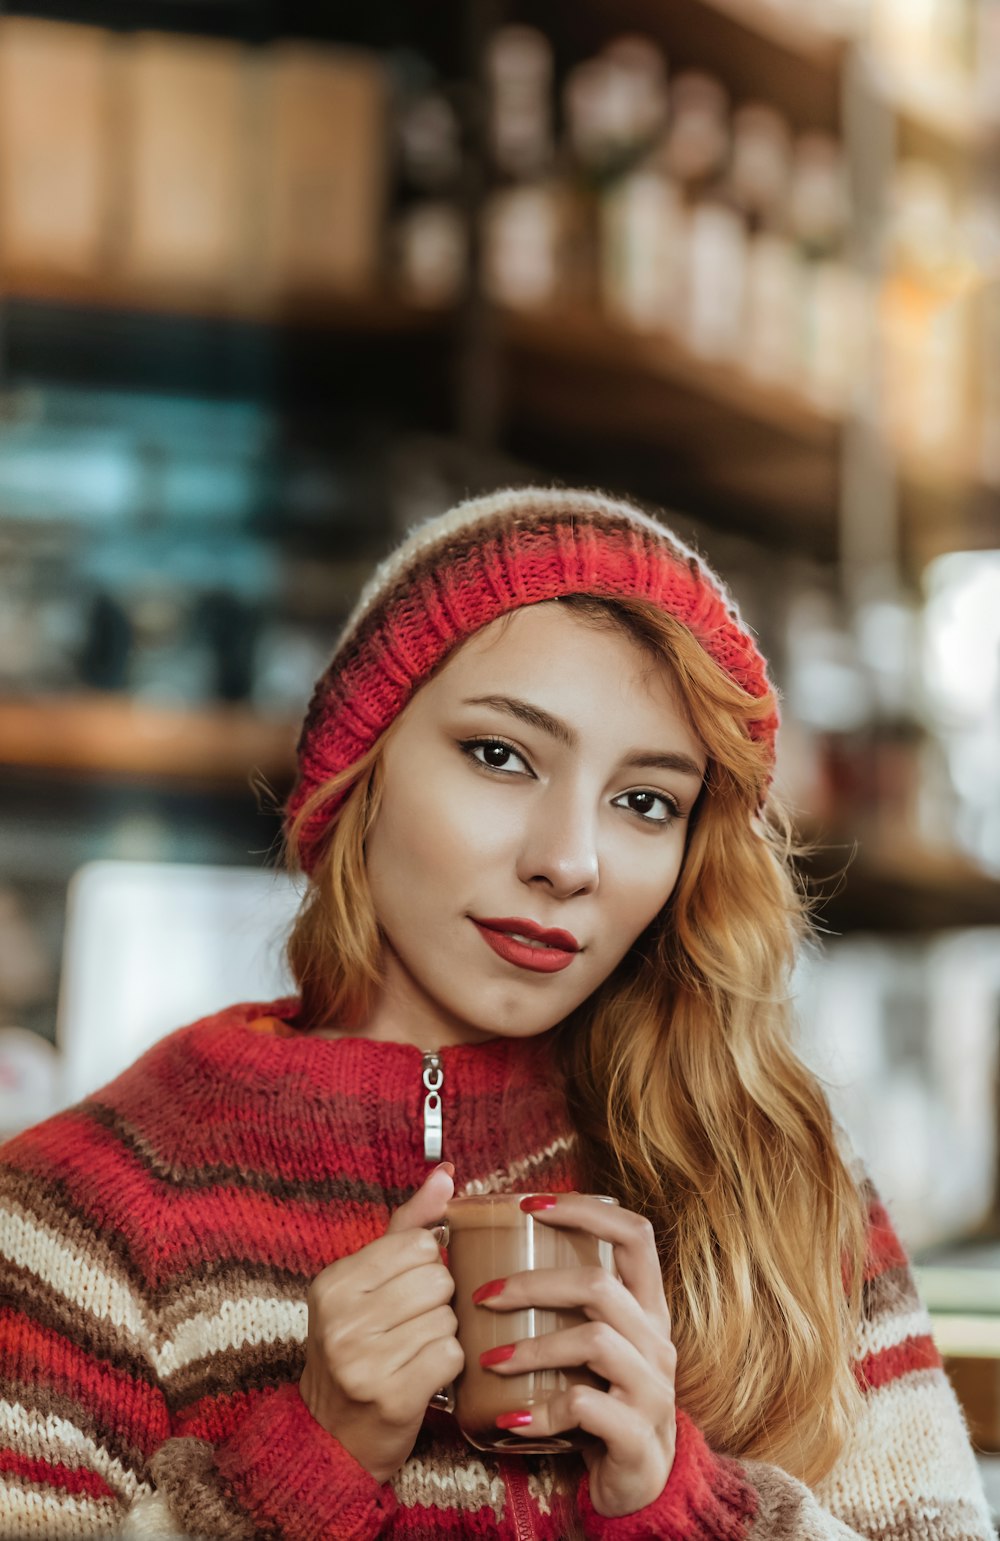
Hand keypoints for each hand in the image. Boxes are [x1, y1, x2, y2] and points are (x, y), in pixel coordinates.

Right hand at [298, 1163, 462, 1484]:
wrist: (331, 1439)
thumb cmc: (358, 1349)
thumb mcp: (366, 1284)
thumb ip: (408, 1225)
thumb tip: (446, 1172)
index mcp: (333, 1283)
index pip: (418, 1244)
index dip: (427, 1265)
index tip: (406, 1289)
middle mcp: (341, 1319)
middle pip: (438, 1279)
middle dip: (438, 1301)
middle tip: (411, 1325)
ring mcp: (363, 1361)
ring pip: (448, 1317)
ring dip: (443, 1334)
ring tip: (414, 1350)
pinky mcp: (392, 1397)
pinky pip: (452, 1355)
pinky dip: (448, 1365)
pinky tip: (425, 1374)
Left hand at [473, 1194, 675, 1517]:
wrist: (636, 1489)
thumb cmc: (601, 1403)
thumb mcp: (592, 1349)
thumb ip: (566, 1307)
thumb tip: (495, 1258)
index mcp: (647, 1309)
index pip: (635, 1235)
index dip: (586, 1211)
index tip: (529, 1205)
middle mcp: (657, 1340)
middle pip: (600, 1285)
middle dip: (534, 1284)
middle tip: (483, 1295)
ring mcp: (652, 1387)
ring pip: (593, 1340)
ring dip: (532, 1346)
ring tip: (490, 1359)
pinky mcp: (637, 1434)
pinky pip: (585, 1405)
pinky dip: (541, 1409)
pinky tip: (511, 1417)